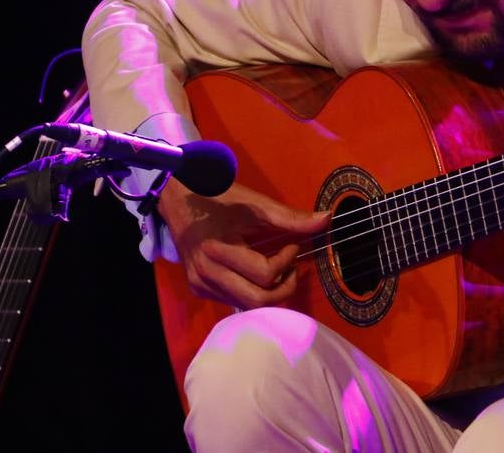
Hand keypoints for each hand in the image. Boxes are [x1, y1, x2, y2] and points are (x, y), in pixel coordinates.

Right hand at [158, 179, 330, 310]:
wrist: (177, 199)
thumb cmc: (218, 197)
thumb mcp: (254, 204)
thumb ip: (290, 218)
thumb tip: (326, 219)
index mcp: (218, 249)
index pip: (265, 274)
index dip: (287, 261)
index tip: (292, 244)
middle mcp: (206, 272)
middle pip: (258, 300)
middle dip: (285, 286)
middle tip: (292, 266)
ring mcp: (200, 284)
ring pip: (247, 306)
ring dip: (270, 292)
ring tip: (276, 268)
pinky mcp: (198, 289)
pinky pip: (233, 302)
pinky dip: (251, 292)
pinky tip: (256, 273)